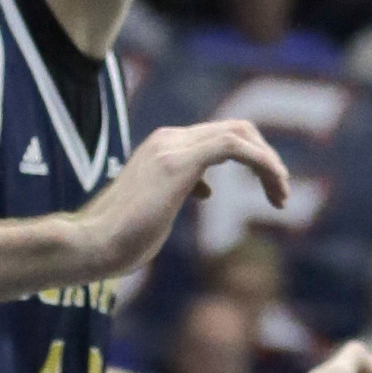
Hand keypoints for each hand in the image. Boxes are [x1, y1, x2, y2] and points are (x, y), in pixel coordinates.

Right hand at [69, 120, 290, 278]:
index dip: (253, 158)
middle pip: (237, 128)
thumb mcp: (160, 208)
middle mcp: (169, 139)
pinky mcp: (179, 162)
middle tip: (281, 194)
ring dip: (270, 162)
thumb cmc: (118, 239)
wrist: (89, 244)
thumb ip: (181, 192)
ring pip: (240, 133)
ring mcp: (172, 146)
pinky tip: (275, 189)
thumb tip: (202, 190)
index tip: (269, 191)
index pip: (221, 136)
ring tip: (282, 196)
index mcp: (164, 147)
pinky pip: (235, 147)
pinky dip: (263, 163)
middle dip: (266, 157)